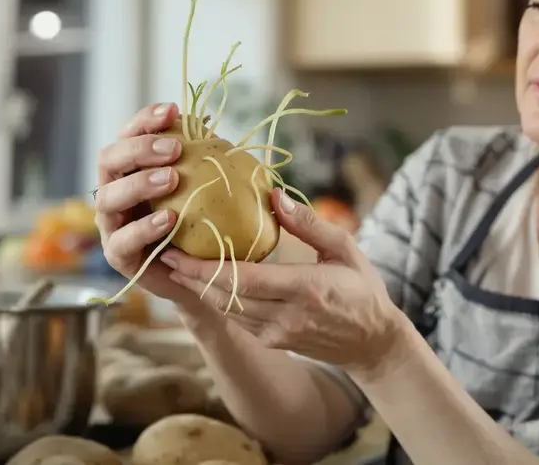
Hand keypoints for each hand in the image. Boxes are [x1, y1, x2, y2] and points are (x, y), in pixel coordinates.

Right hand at [95, 102, 200, 305]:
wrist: (200, 272)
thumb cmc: (199, 221)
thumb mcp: (202, 185)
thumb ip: (200, 158)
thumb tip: (207, 127)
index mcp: (132, 168)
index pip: (129, 134)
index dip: (145, 120)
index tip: (172, 111)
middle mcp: (115, 190)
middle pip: (109, 159)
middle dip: (139, 149)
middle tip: (173, 149)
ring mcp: (112, 223)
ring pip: (109, 197)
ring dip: (139, 184)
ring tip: (171, 179)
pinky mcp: (118, 255)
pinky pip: (122, 240)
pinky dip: (144, 228)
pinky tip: (169, 219)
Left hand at [160, 189, 410, 376]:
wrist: (373, 343)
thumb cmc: (363, 290)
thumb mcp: (345, 249)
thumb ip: (310, 224)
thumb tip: (275, 195)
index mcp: (306, 289)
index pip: (244, 278)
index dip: (206, 266)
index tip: (180, 248)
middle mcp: (287, 316)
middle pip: (226, 296)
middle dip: (191, 276)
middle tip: (165, 252)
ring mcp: (278, 333)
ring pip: (226, 310)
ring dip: (198, 289)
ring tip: (176, 265)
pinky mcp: (273, 342)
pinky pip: (237, 319)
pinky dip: (217, 300)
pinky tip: (204, 282)